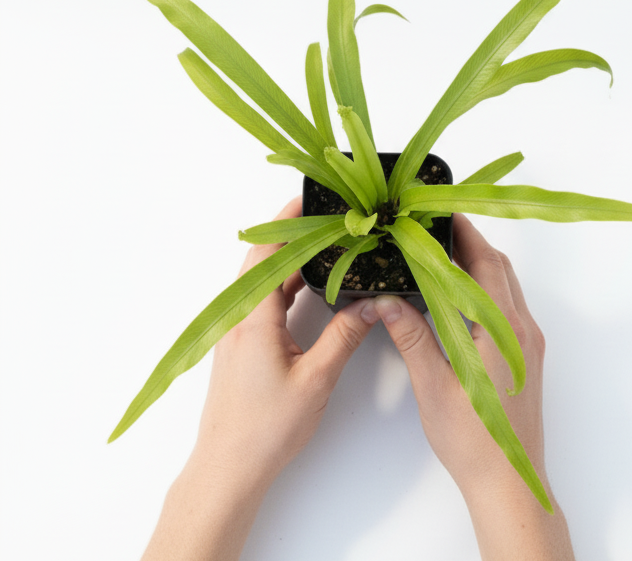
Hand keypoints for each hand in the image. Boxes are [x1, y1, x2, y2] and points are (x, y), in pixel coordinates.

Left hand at [142, 197, 375, 560]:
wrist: (228, 467)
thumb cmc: (265, 429)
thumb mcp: (316, 380)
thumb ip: (344, 336)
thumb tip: (368, 304)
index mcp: (253, 319)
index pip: (268, 253)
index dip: (287, 222)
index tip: (309, 199)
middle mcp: (240, 318)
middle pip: (263, 260)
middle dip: (292, 234)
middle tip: (324, 216)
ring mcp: (238, 332)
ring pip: (264, 281)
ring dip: (290, 260)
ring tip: (323, 244)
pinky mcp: (242, 345)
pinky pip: (264, 301)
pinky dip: (286, 285)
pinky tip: (309, 286)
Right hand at [360, 214, 574, 559]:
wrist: (510, 480)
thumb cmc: (473, 440)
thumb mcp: (433, 385)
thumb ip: (410, 336)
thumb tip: (386, 301)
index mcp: (500, 329)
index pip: (484, 263)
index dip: (464, 232)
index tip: (442, 212)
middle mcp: (521, 329)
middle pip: (499, 267)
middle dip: (470, 240)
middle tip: (438, 226)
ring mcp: (527, 343)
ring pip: (506, 285)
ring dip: (480, 262)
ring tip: (445, 252)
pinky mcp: (526, 356)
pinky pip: (508, 305)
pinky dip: (487, 287)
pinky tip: (461, 294)